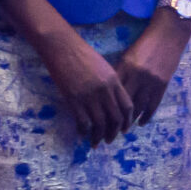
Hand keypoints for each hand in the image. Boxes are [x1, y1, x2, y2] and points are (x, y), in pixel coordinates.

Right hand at [41, 30, 136, 144]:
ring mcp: (89, 96)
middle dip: (113, 132)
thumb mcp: (104, 67)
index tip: (124, 129)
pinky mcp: (74, 100)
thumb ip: (111, 84)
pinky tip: (82, 134)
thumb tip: (112, 102)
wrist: (63, 47)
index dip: (127, 121)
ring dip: (98, 136)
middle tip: (109, 140)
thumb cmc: (82, 55)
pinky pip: (83, 122)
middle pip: (115, 118)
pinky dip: (84, 132)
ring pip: (100, 124)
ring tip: (95, 142)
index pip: (127, 106)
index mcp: (115, 81)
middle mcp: (105, 91)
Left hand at [114, 17, 190, 125]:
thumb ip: (119, 73)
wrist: (168, 35)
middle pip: (123, 103)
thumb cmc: (145, 44)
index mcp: (124, 67)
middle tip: (106, 131)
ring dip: (130, 121)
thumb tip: (108, 92)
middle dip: (115, 119)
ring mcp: (151, 81)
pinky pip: (153, 105)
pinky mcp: (163, 84)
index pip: (112, 92)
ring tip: (122, 131)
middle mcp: (137, 76)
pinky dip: (146, 116)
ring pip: (138, 107)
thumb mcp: (127, 56)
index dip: (104, 107)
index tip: (97, 118)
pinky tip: (140, 123)